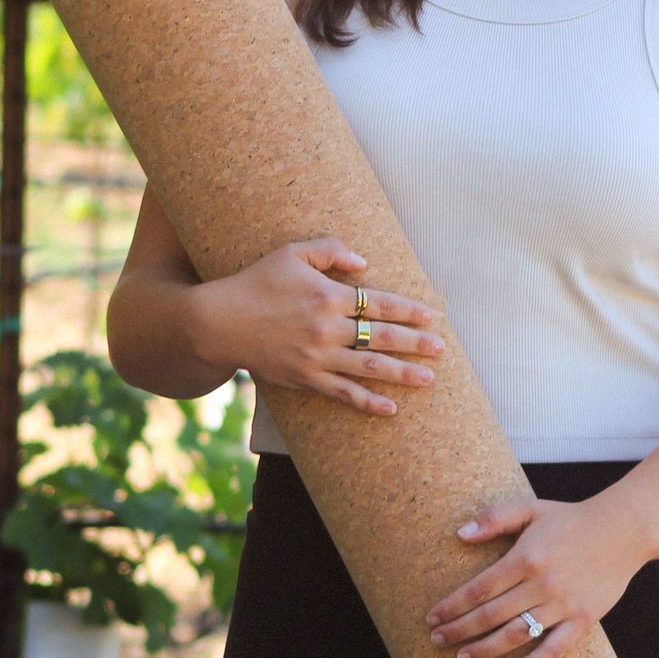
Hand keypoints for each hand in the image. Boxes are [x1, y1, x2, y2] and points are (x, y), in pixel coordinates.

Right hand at [190, 236, 442, 415]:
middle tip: (441, 350)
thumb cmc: (255, 282)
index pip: (379, 303)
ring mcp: (316, 357)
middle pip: (381, 337)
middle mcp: (327, 328)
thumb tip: (364, 263)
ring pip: (368, 367)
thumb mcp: (291, 252)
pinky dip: (367, 402)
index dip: (408, 311)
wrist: (217, 321)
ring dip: (401, 373)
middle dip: (415, 343)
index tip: (431, 317)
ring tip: (427, 379)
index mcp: (328, 295)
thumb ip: (330, 249)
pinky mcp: (304, 378)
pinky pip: (342, 393)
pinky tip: (390, 408)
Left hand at [425, 498, 645, 657]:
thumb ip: (494, 518)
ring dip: (486, 650)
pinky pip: (555, 648)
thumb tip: (459, 534)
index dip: (452, 606)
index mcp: (526, 557)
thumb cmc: (572, 519)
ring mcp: (564, 604)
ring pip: (517, 634)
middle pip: (491, 615)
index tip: (432, 618)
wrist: (624, 529)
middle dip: (459, 631)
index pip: (479, 588)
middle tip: (437, 641)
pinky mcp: (584, 619)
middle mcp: (542, 583)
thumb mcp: (531, 509)